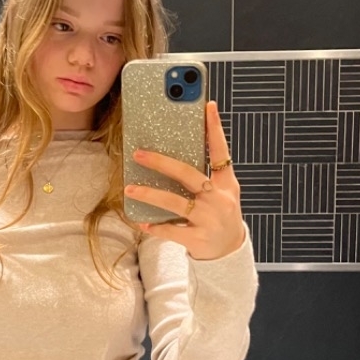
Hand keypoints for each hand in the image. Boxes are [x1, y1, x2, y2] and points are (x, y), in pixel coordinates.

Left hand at [124, 101, 244, 260]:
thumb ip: (206, 174)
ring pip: (174, 203)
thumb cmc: (220, 215)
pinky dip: (155, 227)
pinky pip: (171, 230)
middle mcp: (219, 199)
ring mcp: (209, 219)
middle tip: (138, 154)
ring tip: (130, 189)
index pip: (221, 152)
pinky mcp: (198, 238)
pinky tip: (141, 222)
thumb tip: (174, 150)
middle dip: (162, 163)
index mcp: (226, 184)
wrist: (229, 252)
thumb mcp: (222, 193)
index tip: (208, 107)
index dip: (215, 129)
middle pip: (188, 175)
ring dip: (150, 195)